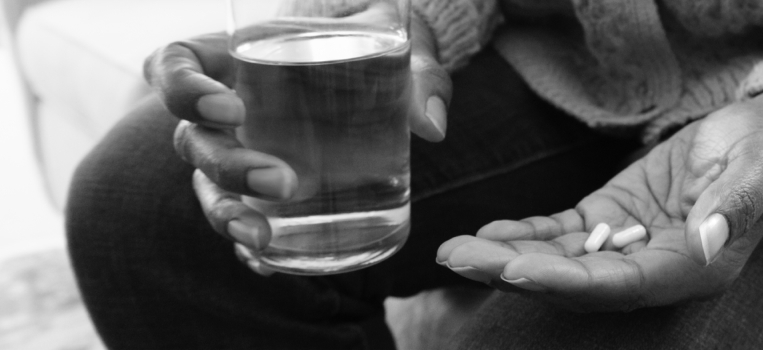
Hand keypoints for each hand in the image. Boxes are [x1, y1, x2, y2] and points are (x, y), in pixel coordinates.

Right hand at [148, 5, 448, 274]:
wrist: (380, 69)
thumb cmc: (371, 42)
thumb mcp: (395, 39)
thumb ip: (417, 72)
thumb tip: (432, 126)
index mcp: (238, 56)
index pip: (175, 64)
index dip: (182, 87)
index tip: (230, 109)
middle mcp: (227, 110)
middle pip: (193, 140)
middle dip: (228, 167)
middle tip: (284, 181)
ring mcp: (241, 153)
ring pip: (209, 188)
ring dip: (228, 215)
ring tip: (262, 239)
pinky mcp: (264, 191)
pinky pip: (241, 219)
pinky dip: (247, 246)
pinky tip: (268, 264)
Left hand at [437, 91, 762, 311]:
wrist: (752, 133)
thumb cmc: (761, 149)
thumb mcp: (761, 166)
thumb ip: (738, 203)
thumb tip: (709, 241)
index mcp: (693, 267)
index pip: (623, 285)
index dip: (570, 283)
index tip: (520, 271)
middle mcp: (654, 268)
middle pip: (578, 284)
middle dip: (519, 275)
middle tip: (462, 263)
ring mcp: (628, 246)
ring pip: (560, 263)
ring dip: (507, 260)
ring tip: (453, 253)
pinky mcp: (609, 221)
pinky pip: (560, 236)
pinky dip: (523, 236)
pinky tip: (484, 234)